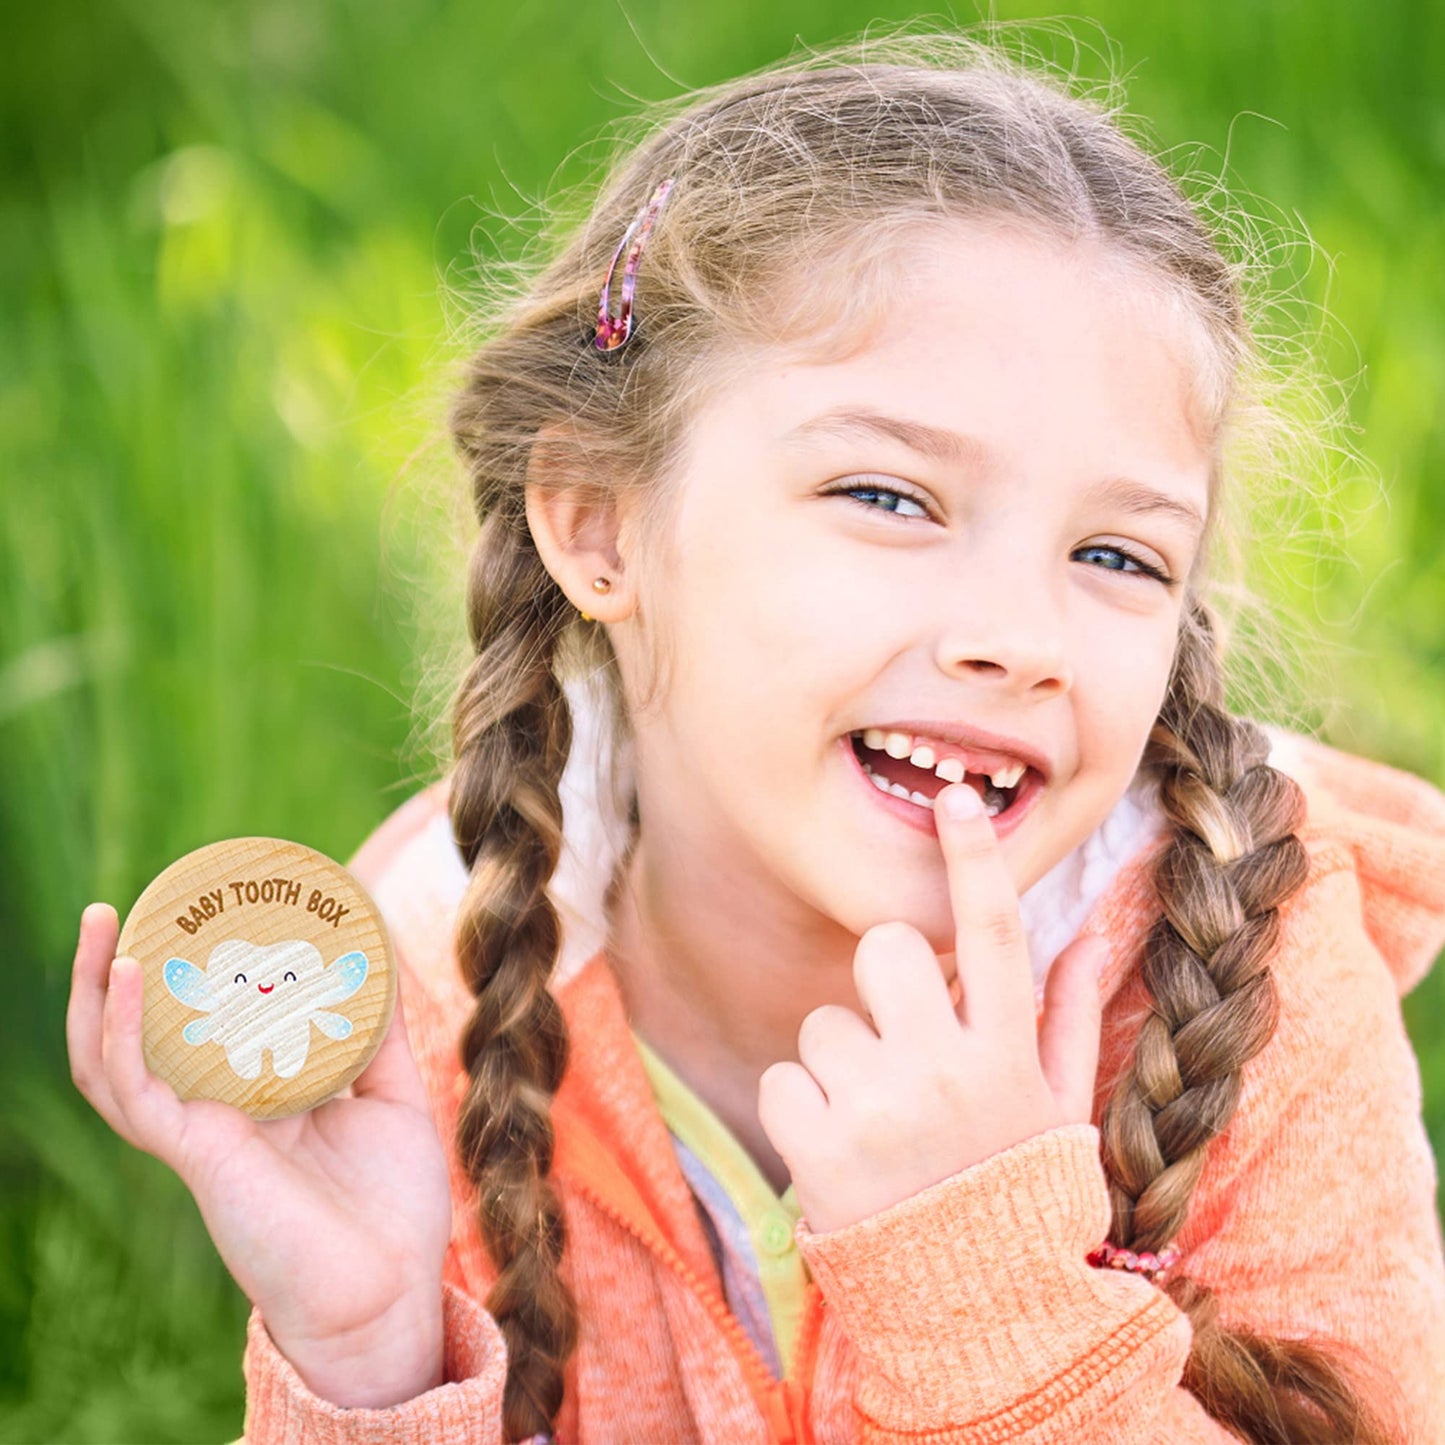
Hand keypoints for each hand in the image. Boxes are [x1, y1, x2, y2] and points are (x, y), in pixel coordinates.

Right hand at [66, 902, 452, 1405]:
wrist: (390, 1291)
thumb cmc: (393, 1209)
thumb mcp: (392, 1100)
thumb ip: (381, 1035)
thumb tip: (383, 956)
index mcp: (260, 1100)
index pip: (203, 1028)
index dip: (189, 974)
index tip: (202, 907)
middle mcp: (219, 1112)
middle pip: (144, 1037)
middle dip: (118, 973)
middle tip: (125, 904)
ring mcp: (199, 1133)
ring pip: (114, 1059)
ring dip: (98, 990)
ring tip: (104, 922)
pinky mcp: (194, 1153)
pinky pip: (136, 1089)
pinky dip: (122, 1032)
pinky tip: (131, 978)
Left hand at [757, 783, 1108, 1233]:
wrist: (978, 1317)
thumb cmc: (1017, 1193)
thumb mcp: (1058, 1107)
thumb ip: (1067, 1014)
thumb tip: (1094, 929)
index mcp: (1008, 1053)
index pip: (996, 933)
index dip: (974, 858)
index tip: (953, 797)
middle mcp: (946, 1069)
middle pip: (884, 951)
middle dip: (881, 984)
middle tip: (897, 1043)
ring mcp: (880, 1108)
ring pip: (823, 1021)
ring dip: (839, 1063)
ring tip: (875, 1125)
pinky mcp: (818, 1148)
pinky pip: (782, 1076)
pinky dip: (800, 1108)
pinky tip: (837, 1154)